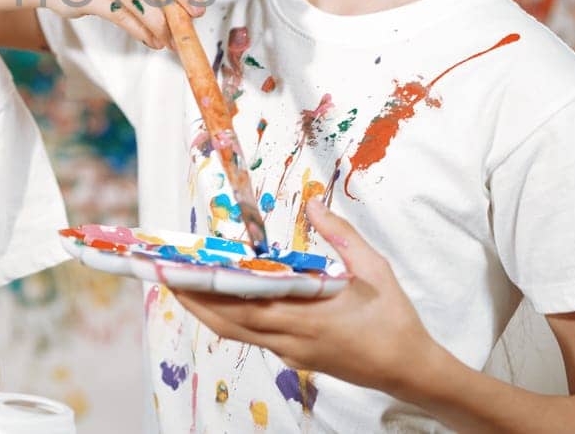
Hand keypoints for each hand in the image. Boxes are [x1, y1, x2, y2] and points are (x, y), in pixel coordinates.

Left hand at [172, 201, 443, 395]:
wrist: (410, 370)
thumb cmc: (394, 320)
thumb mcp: (375, 271)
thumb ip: (342, 237)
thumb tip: (314, 204)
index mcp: (307, 319)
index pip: (244, 307)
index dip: (208, 292)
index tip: (182, 273)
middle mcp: (290, 341)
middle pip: (227, 324)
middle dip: (192, 301)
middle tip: (164, 275)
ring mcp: (290, 352)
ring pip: (236, 332)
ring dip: (207, 310)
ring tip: (183, 283)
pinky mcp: (294, 357)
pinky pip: (252, 336)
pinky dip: (230, 317)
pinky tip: (223, 297)